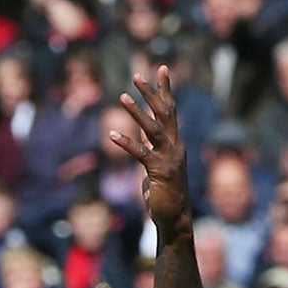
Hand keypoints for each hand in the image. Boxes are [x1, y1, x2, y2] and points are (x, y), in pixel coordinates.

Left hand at [110, 67, 190, 235]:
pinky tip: (111, 134)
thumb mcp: (156, 163)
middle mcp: (176, 147)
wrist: (174, 219)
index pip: (171, 110)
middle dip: (152, 93)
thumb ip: (151, 145)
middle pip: (165, 113)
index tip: (161, 68)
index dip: (166, 89)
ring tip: (123, 96)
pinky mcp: (159, 172)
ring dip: (138, 112)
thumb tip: (142, 129)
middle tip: (138, 75)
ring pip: (153, 129)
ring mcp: (169, 159)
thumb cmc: (164, 193)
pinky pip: (141, 153)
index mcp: (175, 143)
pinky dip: (126, 143)